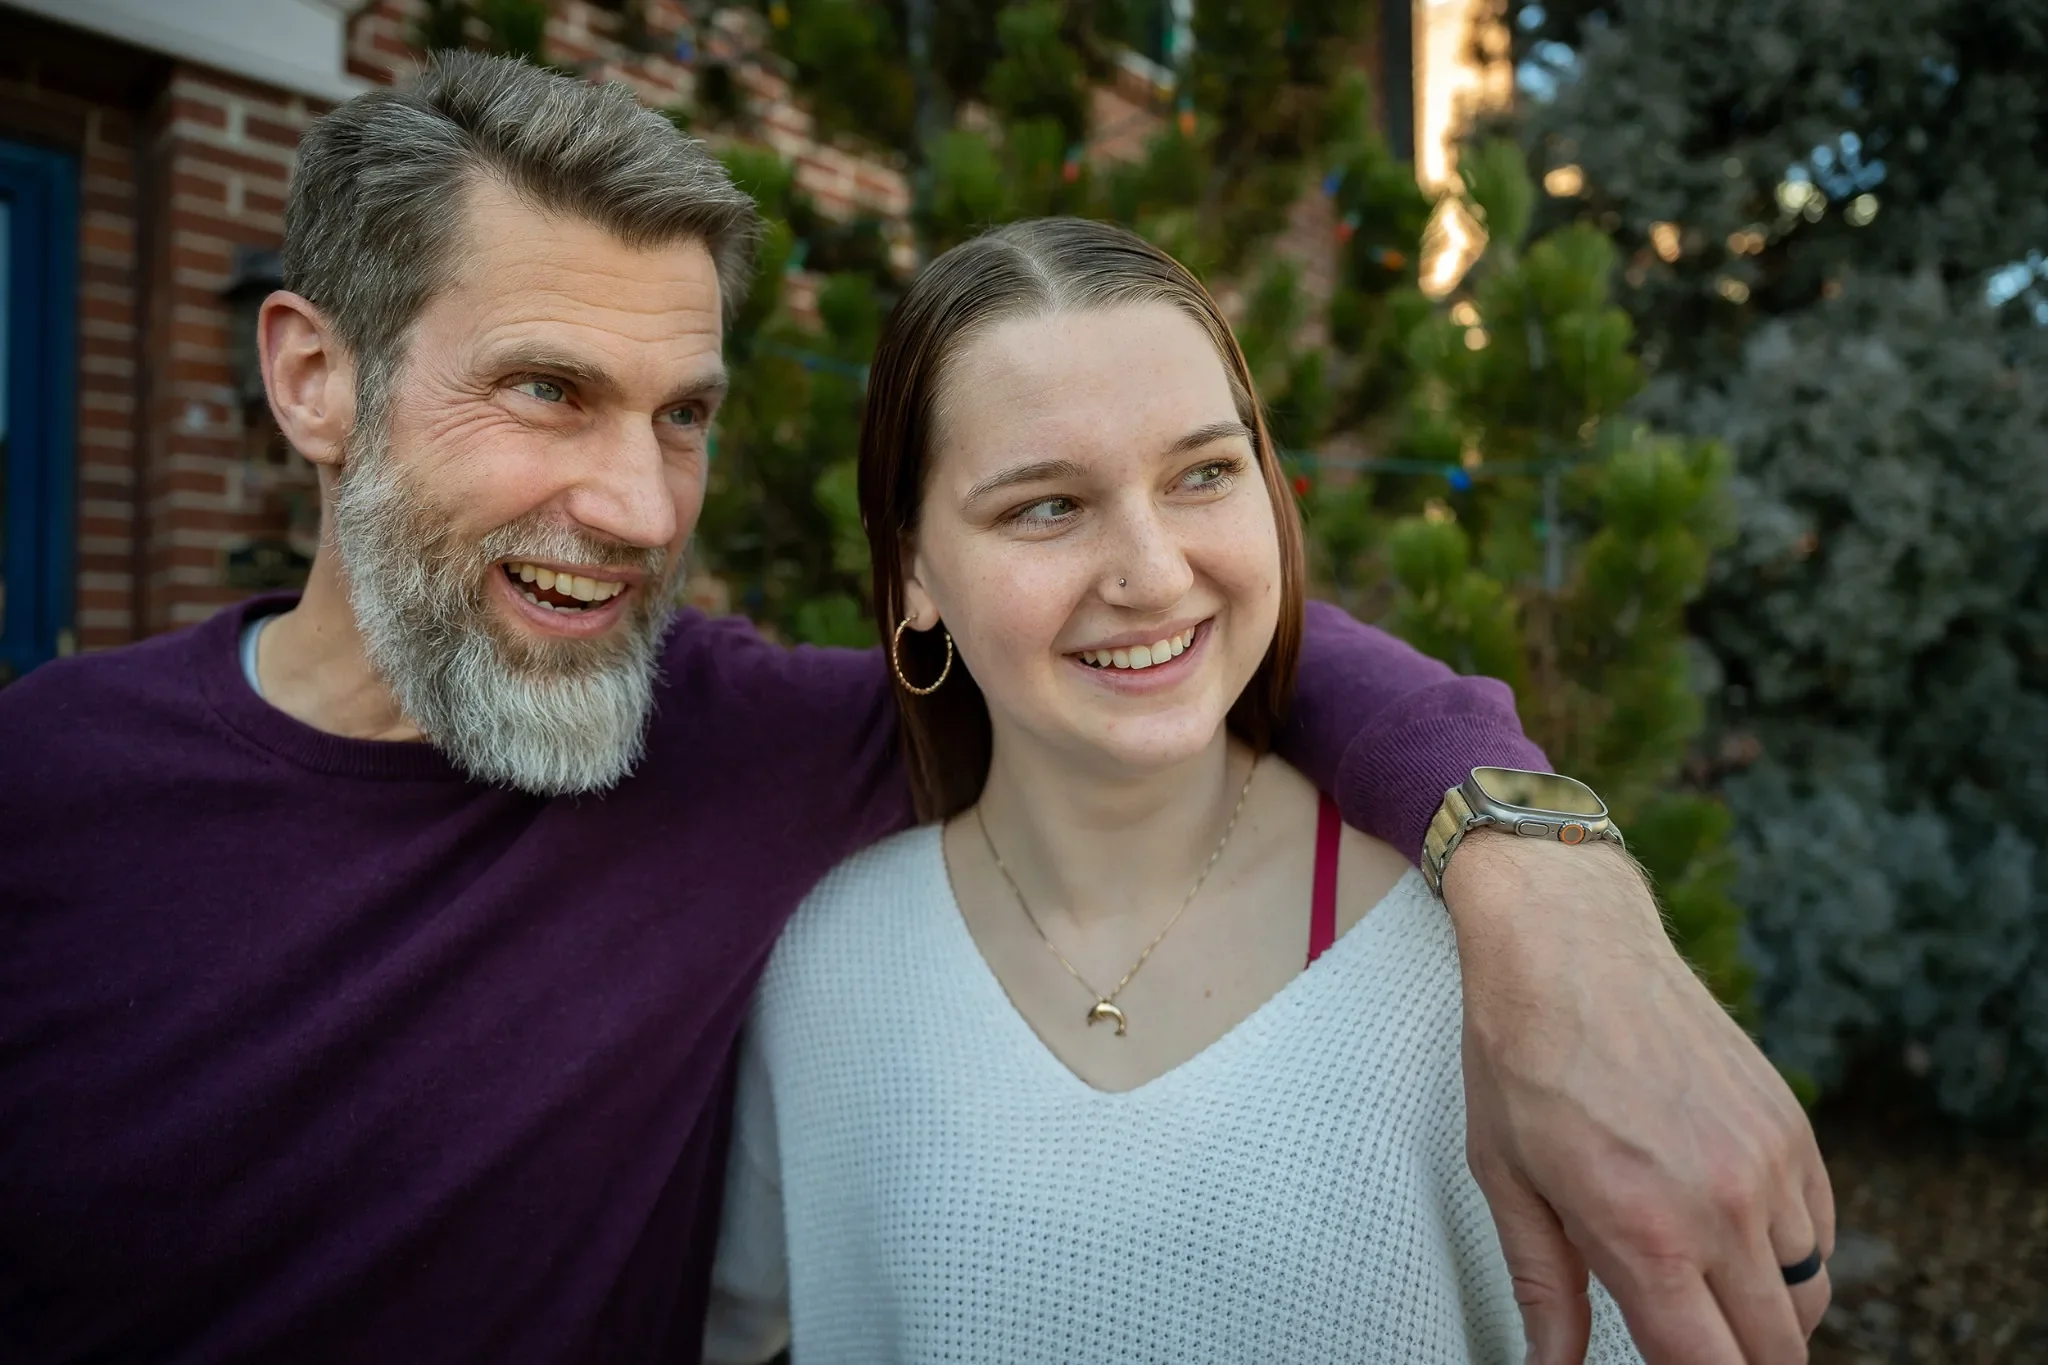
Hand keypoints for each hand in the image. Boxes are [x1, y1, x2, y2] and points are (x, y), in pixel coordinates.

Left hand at [1442, 831, 1832, 1364]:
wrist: (1568, 944)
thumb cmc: (1524, 1057)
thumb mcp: (1507, 1182)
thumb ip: (1544, 1290)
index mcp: (1645, 1233)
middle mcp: (1722, 1206)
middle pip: (1778, 1350)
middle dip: (1737, 1360)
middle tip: (1686, 1337)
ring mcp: (1768, 1164)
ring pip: (1807, 1295)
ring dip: (1766, 1313)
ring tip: (1703, 1290)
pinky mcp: (1791, 1126)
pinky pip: (1820, 1232)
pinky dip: (1791, 1255)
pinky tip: (1732, 1237)